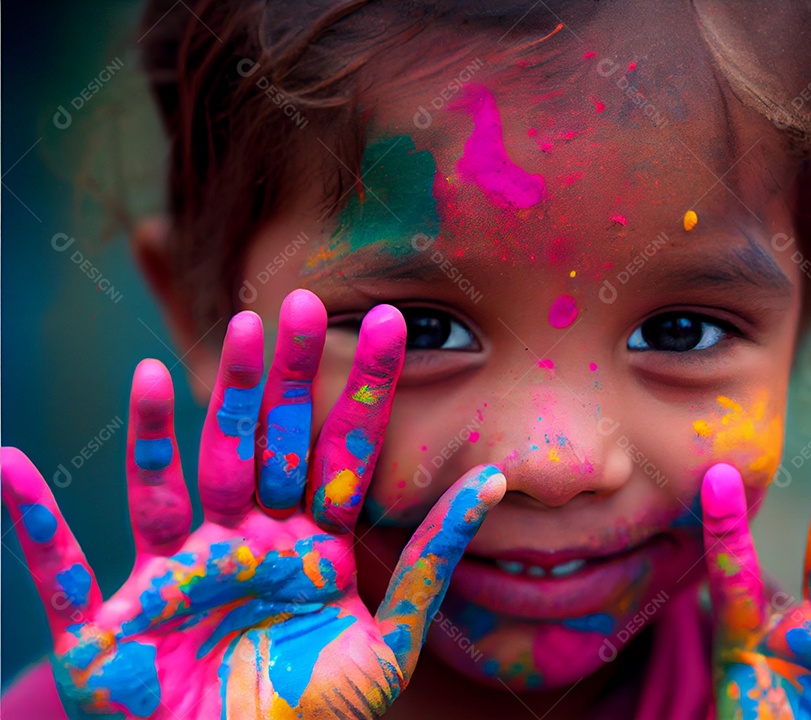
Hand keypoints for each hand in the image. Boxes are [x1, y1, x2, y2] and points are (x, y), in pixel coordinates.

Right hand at [2, 289, 505, 718]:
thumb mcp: (391, 643)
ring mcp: (176, 577)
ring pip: (167, 485)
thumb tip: (492, 481)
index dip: (361, 392)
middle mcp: (243, 545)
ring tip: (165, 365)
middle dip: (271, 384)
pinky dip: (33, 526)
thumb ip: (429, 564)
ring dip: (161, 430)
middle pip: (257, 449)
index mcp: (310, 548)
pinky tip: (8, 470)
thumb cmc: (318, 715)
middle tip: (290, 311)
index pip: (338, 454)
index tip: (389, 324)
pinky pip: (62, 571)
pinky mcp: (112, 626)